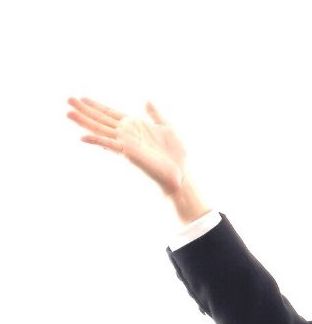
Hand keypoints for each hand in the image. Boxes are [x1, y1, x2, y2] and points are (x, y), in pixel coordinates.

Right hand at [66, 97, 189, 196]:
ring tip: (68, 112)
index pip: (111, 113)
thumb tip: (147, 100)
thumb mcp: (166, 127)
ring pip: (100, 130)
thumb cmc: (174, 154)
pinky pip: (110, 146)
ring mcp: (125, 143)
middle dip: (85, 109)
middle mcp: (126, 133)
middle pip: (101, 119)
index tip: (83, 97)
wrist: (179, 173)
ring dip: (84, 121)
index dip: (97, 105)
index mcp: (134, 125)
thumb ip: (155, 114)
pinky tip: (82, 137)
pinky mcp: (128, 153)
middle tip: (68, 99)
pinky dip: (97, 141)